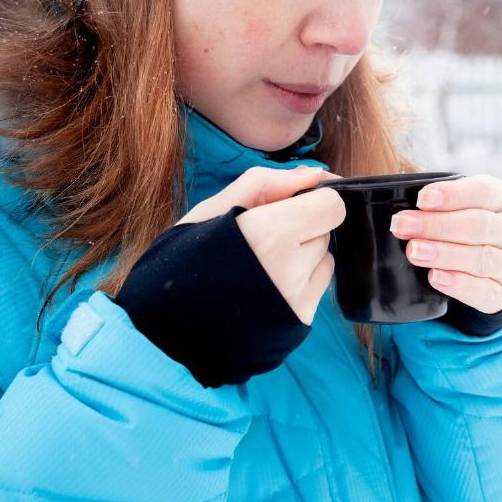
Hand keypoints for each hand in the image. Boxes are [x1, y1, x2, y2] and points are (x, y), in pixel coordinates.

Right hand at [176, 165, 344, 325]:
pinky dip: (301, 280)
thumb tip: (313, 175)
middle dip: (302, 226)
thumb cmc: (183, 262)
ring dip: (303, 255)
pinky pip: (319, 286)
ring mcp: (298, 298)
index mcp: (270, 232)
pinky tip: (267, 285)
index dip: (312, 200)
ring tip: (262, 265)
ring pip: (324, 257)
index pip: (332, 205)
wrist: (169, 327)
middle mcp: (291, 268)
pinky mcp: (301, 320)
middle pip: (326, 230)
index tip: (288, 205)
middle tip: (262, 238)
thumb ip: (265, 184)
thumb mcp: (212, 210)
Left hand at [389, 174, 501, 314]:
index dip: (454, 194)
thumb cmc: (463, 234)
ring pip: (483, 258)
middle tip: (403, 227)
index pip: (486, 192)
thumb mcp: (456, 212)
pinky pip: (485, 292)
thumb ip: (434, 207)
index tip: (422, 199)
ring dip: (445, 254)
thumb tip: (398, 207)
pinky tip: (435, 277)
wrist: (492, 276)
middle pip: (481, 225)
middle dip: (438, 225)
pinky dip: (459, 284)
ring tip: (414, 252)